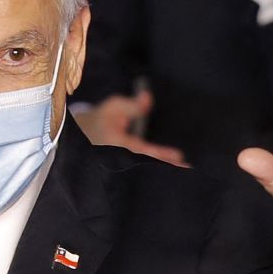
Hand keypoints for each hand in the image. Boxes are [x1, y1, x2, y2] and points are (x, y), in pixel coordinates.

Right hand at [71, 91, 188, 166]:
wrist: (82, 137)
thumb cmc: (102, 119)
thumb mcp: (113, 107)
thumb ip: (132, 105)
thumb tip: (148, 98)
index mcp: (116, 144)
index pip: (142, 150)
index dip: (160, 154)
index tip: (179, 156)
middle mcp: (118, 159)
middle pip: (145, 166)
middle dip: (167, 169)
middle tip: (190, 172)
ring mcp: (121, 167)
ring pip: (143, 171)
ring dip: (163, 172)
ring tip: (186, 175)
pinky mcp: (124, 170)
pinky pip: (141, 172)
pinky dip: (156, 172)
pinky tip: (171, 173)